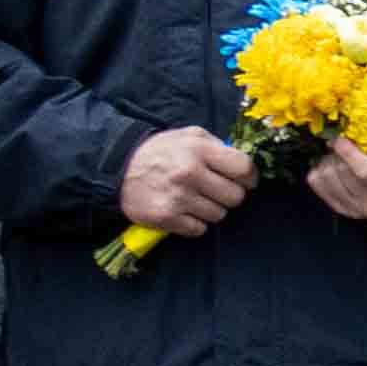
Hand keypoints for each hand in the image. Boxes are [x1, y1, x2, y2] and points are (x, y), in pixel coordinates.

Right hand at [117, 128, 250, 236]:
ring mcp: (177, 197)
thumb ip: (218, 146)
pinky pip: (199, 229)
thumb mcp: (189, 136)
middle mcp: (189, 173)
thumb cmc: (160, 151)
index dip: (249, 177)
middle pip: (236, 197)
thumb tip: (244, 164)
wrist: (117, 167)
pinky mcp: (165, 217)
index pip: (244, 169)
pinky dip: (195, 223)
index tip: (243, 180)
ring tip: (195, 199)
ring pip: (219, 215)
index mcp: (198, 150)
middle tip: (215, 191)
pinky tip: (184, 211)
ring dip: (211, 209)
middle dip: (229, 195)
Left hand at [305, 140, 366, 224]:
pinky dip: (319, 168)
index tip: (340, 138)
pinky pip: (317, 184)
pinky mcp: (340, 209)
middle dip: (338, 153)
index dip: (350, 153)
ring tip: (339, 152)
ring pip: (328, 178)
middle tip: (342, 141)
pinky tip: (332, 163)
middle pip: (343, 174)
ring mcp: (356, 212)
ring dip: (328, 159)